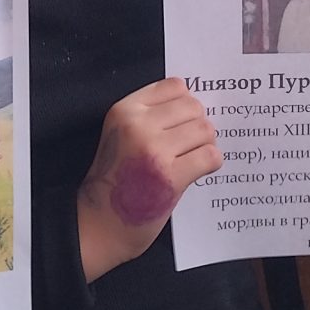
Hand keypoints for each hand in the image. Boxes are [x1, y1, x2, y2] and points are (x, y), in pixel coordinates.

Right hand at [78, 78, 221, 282]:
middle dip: (196, 127)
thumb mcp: (120, 134)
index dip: (184, 105)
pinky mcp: (170, 177)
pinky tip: (195, 172)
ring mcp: (155, 150)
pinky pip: (211, 156)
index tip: (179, 124)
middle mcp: (138, 125)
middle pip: (194, 107)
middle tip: (186, 147)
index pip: (175, 86)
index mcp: (125, 110)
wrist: (99, 223)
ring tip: (189, 159)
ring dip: (205, 145)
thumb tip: (196, 105)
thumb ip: (152, 115)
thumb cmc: (115, 178)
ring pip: (206, 130)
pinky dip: (210, 163)